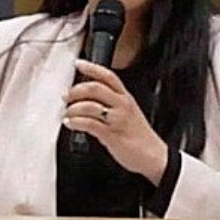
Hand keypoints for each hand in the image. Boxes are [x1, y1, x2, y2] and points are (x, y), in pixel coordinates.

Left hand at [63, 59, 167, 184]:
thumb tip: (88, 99)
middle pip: (96, 88)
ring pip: (90, 105)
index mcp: (126, 98)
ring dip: (73, 108)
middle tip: (66, 95)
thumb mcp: (128, 113)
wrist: (153, 155)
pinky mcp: (111, 134)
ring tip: (66, 113)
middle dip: (76, 90)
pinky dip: (75, 122)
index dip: (92, 67)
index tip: (78, 63)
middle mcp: (122, 105)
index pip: (108, 76)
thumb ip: (111, 104)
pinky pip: (89, 124)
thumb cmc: (139, 136)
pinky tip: (70, 124)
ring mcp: (117, 119)